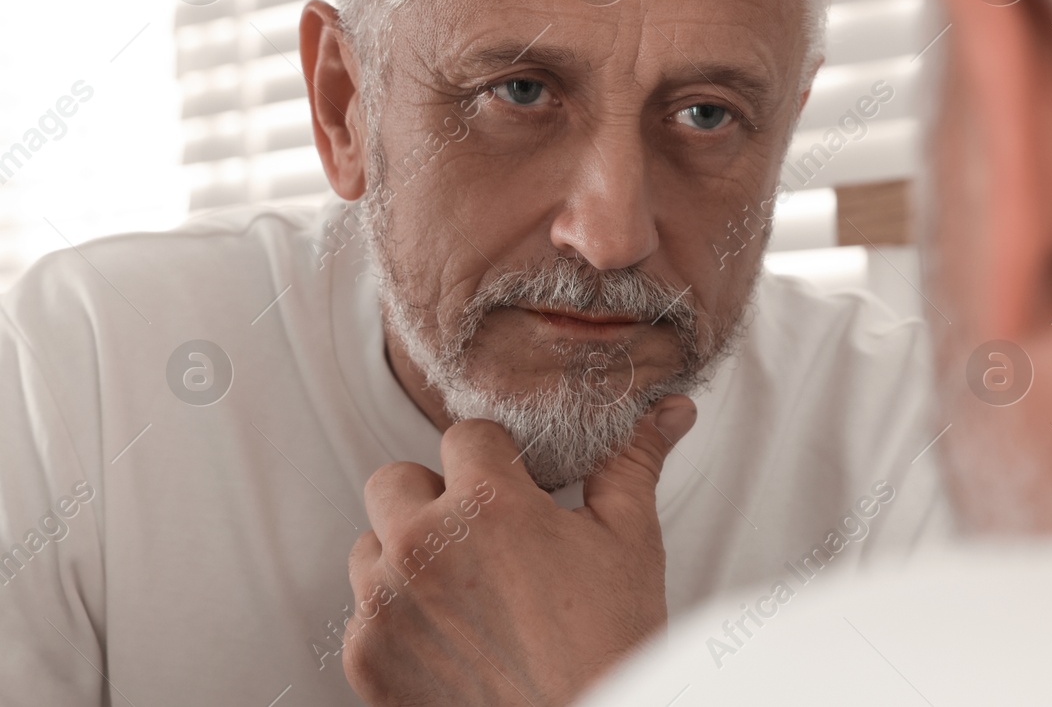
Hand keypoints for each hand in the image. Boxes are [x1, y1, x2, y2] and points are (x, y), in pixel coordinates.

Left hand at [342, 396, 696, 705]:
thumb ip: (632, 462)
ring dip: (407, 557)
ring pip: (371, 547)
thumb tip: (669, 411)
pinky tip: (452, 636)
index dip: (497, 460)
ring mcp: (386, 606)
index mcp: (488, 506)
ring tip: (467, 590)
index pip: (465, 436)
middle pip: (396, 481)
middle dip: (435, 498)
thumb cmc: (609, 645)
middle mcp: (424, 548)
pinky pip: (362, 613)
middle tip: (484, 536)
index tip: (515, 490)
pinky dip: (398, 618)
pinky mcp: (366, 659)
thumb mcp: (629, 541)